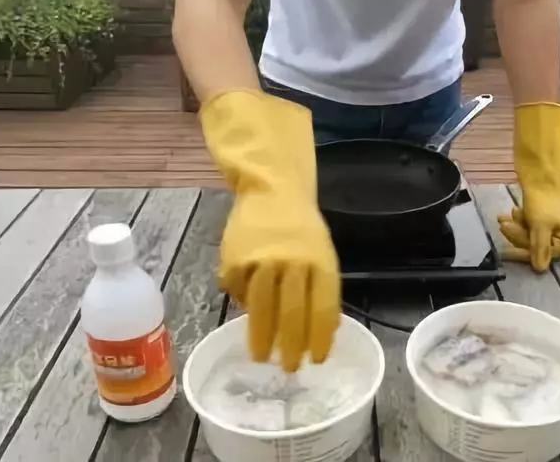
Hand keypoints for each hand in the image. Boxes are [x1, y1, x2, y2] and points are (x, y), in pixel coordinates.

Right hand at [200, 90, 340, 372]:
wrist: (272, 190)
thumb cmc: (301, 228)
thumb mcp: (322, 253)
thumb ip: (321, 289)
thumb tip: (323, 332)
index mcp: (321, 262)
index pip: (323, 309)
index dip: (320, 338)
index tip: (317, 360)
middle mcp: (293, 262)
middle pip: (292, 314)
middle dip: (290, 347)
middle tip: (287, 369)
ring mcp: (262, 261)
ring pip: (261, 310)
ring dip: (261, 337)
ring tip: (260, 356)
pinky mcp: (235, 260)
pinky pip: (238, 292)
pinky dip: (240, 303)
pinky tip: (245, 308)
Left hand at [498, 102, 559, 271]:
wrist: (541, 172)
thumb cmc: (543, 200)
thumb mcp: (541, 226)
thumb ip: (539, 248)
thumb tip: (540, 271)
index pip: (542, 256)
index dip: (524, 254)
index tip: (507, 252)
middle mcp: (557, 233)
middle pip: (532, 246)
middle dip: (516, 237)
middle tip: (504, 224)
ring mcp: (546, 223)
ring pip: (526, 234)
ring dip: (514, 228)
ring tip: (504, 217)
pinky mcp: (537, 213)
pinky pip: (524, 224)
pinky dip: (516, 220)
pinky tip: (511, 211)